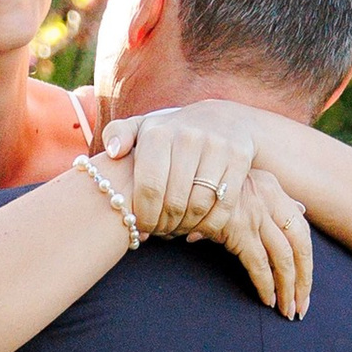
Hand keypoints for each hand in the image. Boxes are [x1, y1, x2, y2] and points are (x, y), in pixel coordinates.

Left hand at [100, 100, 260, 239]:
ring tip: (176, 229)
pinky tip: (197, 227)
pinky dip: (209, 224)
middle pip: (173, 202)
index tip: (142, 226)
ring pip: (198, 206)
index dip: (144, 216)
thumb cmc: (172, 133)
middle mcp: (187, 138)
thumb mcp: (143, 127)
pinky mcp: (238, 159)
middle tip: (160, 231)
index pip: (148, 189)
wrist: (223, 120)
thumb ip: (118, 133)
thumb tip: (113, 152)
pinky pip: (224, 205)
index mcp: (158, 134)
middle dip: (164, 225)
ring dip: (186, 226)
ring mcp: (216, 147)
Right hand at [199, 169, 313, 318]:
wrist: (178, 181)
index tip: (305, 284)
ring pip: (283, 258)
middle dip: (304, 279)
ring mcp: (254, 213)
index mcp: (271, 187)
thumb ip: (271, 198)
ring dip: (288, 288)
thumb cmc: (206, 189)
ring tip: (287, 309)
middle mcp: (268, 198)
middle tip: (301, 305)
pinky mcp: (237, 229)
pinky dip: (266, 285)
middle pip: (300, 244)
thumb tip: (301, 209)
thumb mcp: (242, 185)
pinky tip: (267, 300)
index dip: (306, 259)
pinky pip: (259, 264)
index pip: (300, 227)